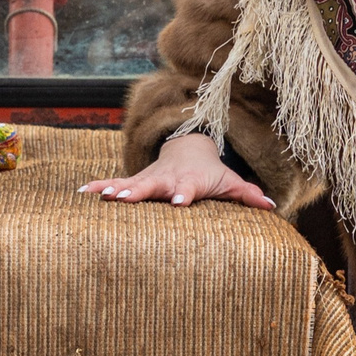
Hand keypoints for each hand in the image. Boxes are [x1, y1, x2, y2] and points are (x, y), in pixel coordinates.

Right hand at [79, 133, 274, 208]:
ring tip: (102, 197)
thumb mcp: (230, 181)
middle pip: (153, 186)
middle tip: (126, 199)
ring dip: (116, 189)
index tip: (179, 202)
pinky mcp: (135, 182)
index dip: (183, 195)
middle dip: (140, 192)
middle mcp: (166, 180)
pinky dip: (99, 187)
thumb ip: (248, 194)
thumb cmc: (211, 174)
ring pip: (130, 183)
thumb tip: (273, 205)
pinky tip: (82, 193)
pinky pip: (115, 183)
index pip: (186, 189)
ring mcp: (148, 179)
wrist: (188, 150)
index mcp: (189, 182)